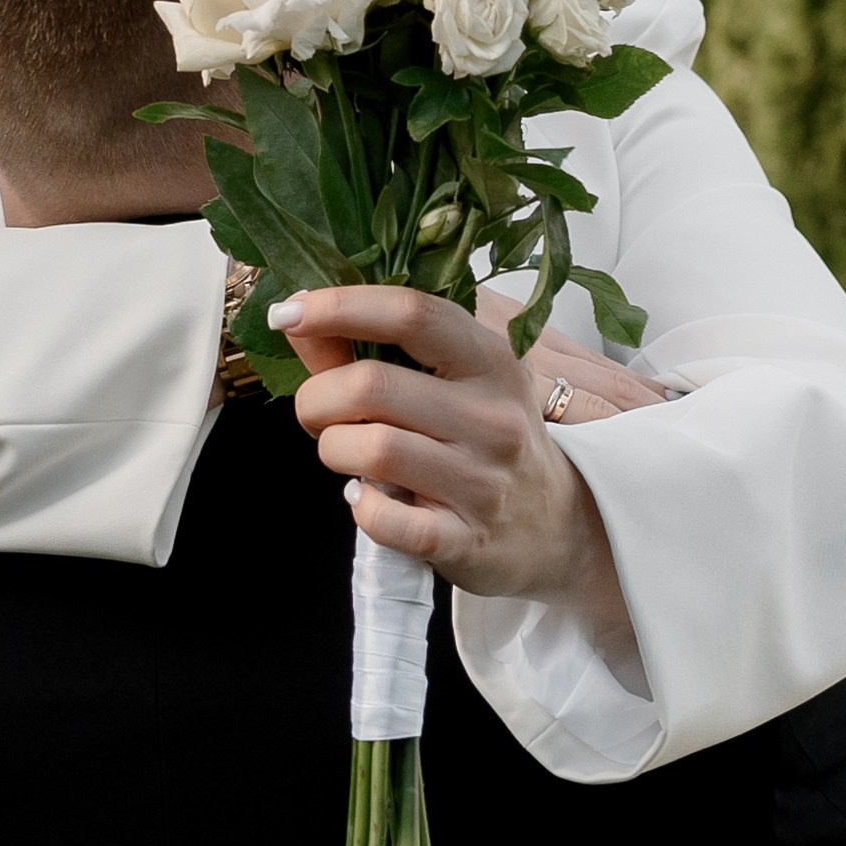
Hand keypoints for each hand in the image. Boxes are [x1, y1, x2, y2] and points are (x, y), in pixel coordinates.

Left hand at [270, 286, 637, 656]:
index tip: (289, 312)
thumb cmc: (485, 442)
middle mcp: (492, 416)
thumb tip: (297, 315)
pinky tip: (368, 499)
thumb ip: (371, 348)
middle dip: (318, 399)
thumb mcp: (451, 383)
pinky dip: (361, 508)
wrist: (555, 527)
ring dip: (334, 449)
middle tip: (319, 413)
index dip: (340, 306)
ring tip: (346, 454)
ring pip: (372, 449)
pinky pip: (386, 521)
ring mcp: (483, 481)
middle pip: (372, 386)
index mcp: (490, 361)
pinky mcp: (467, 540)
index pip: (412, 312)